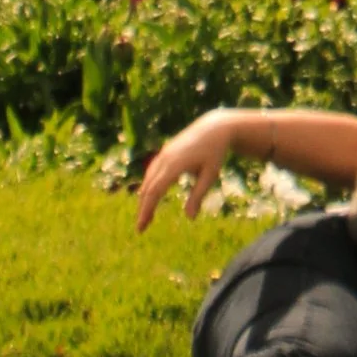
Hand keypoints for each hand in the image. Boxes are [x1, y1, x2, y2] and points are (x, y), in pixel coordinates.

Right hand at [135, 110, 243, 229]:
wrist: (215, 127)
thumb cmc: (215, 153)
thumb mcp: (211, 174)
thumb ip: (198, 195)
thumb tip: (190, 218)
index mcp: (176, 164)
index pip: (155, 190)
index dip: (146, 209)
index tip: (141, 227)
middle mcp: (166, 158)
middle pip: (148, 187)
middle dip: (143, 208)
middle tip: (142, 229)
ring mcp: (164, 153)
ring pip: (148, 179)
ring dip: (145, 198)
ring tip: (147, 217)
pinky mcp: (165, 152)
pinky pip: (152, 172)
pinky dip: (149, 186)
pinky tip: (150, 198)